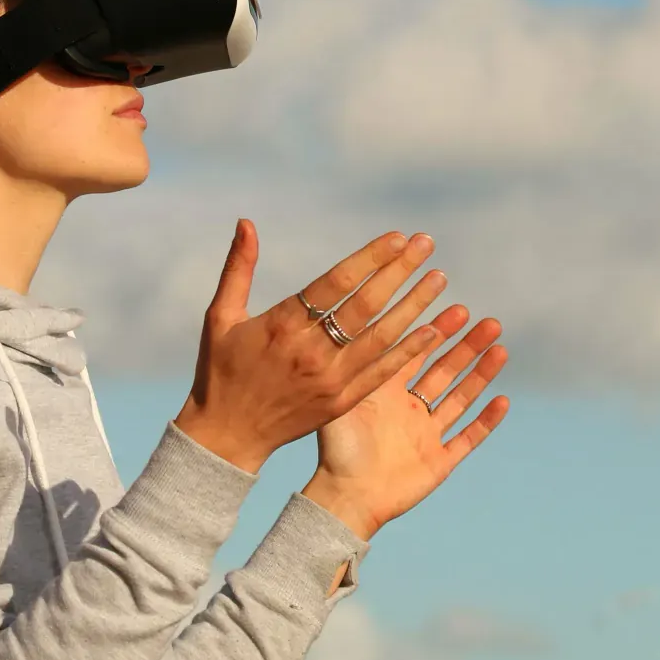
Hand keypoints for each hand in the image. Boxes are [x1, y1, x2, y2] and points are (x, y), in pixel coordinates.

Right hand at [173, 221, 449, 472]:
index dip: (369, 258)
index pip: (336, 283)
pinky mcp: (341, 403)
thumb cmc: (221, 371)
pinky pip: (382, 374)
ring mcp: (330, 380)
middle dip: (399, 271)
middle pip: (365, 305)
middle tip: (426, 244)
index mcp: (282, 326)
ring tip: (438, 279)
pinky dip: (409, 352)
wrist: (227, 436)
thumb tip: (246, 223)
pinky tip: (433, 331)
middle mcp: (311, 351)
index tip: (397, 237)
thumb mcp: (221, 317)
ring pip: (381, 337)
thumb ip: (239, 268)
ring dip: (414, 306)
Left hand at [302, 312, 510, 539]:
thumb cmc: (337, 451)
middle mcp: (410, 410)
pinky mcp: (440, 462)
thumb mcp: (345, 400)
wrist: (345, 498)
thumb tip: (369, 324)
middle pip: (446, 371)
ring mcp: (427, 435)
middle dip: (468, 347)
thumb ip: (361, 367)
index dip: (438, 331)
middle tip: (489, 324)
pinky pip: (468, 438)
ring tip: (500, 350)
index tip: (458, 308)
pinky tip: (502, 401)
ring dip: (482, 375)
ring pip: (461, 398)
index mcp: (388, 393)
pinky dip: (486, 421)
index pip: (418, 354)